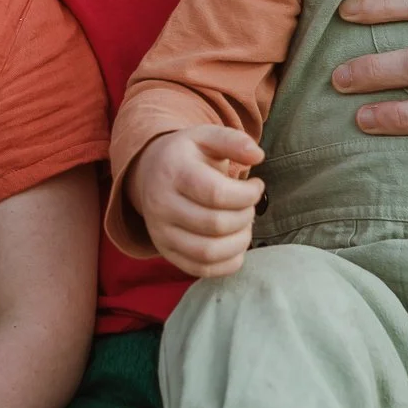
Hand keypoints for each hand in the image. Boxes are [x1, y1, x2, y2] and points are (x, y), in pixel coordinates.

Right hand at [126, 126, 264, 277]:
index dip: (247, 194)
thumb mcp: (206, 136)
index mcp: (173, 172)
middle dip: (245, 216)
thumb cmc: (187, 156)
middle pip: (216, 225)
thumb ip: (234, 140)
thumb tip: (258, 155)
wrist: (150, 173)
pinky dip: (229, 263)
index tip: (257, 185)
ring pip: (209, 252)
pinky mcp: (166, 252)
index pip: (216, 194)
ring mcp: (160, 233)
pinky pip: (202, 270)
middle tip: (249, 206)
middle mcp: (161, 205)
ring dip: (240, 242)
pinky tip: (236, 243)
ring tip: (244, 225)